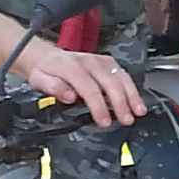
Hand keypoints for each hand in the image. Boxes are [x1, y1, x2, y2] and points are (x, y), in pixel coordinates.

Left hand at [15, 41, 146, 126]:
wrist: (47, 57)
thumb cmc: (46, 72)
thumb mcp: (39, 81)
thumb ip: (53, 88)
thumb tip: (70, 96)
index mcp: (71, 67)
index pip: (89, 87)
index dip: (99, 106)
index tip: (104, 121)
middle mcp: (89, 61)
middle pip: (110, 82)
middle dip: (120, 102)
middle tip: (126, 120)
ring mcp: (101, 61)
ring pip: (121, 77)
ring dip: (132, 95)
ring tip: (138, 112)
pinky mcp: (109, 63)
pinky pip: (124, 75)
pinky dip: (133, 89)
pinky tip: (137, 102)